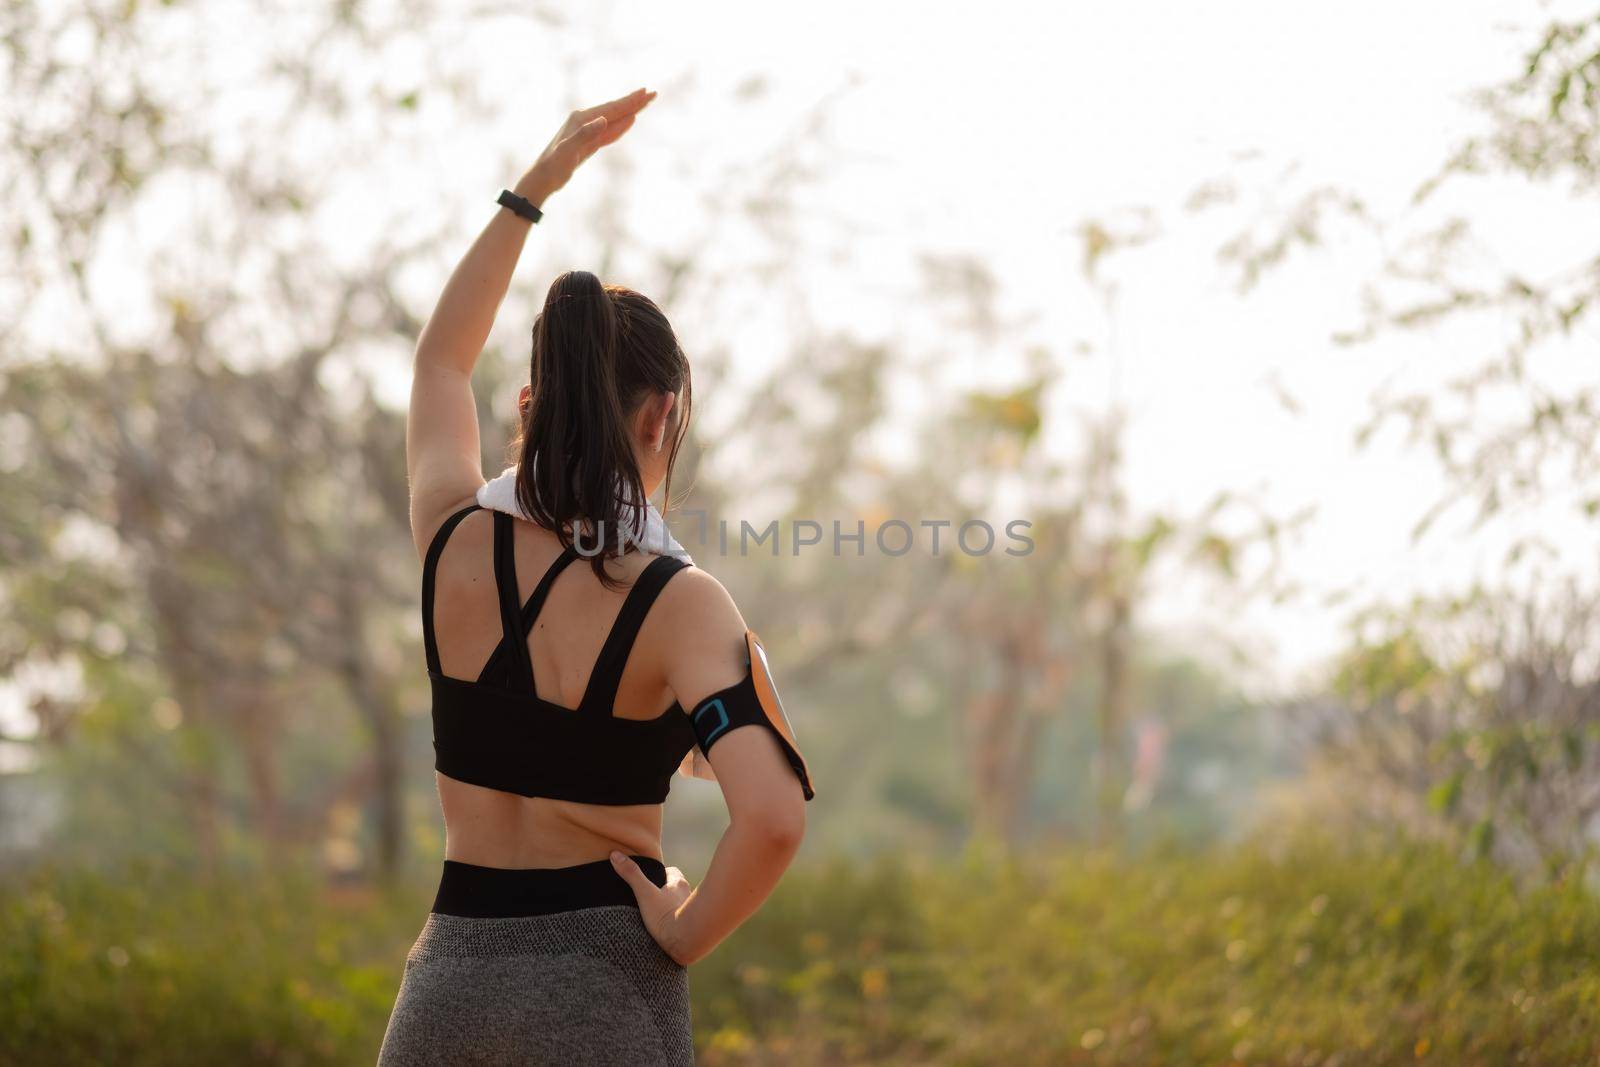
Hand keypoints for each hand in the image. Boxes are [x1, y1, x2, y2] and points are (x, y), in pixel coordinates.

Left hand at [515, 87, 656, 205]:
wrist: (543, 179)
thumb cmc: (553, 166)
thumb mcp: (569, 151)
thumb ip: (585, 134)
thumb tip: (603, 119)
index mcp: (582, 119)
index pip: (612, 109)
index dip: (630, 101)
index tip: (646, 92)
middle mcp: (585, 121)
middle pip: (615, 110)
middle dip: (634, 102)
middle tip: (653, 93)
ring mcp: (587, 131)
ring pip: (614, 119)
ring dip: (630, 112)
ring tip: (645, 104)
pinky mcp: (589, 143)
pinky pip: (609, 132)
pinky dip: (621, 126)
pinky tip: (630, 121)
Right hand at [610, 850, 697, 965]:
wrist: (687, 943)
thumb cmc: (666, 917)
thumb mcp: (645, 894)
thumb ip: (632, 875)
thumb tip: (615, 855)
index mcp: (679, 884)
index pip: (670, 872)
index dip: (658, 875)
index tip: (648, 881)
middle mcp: (688, 895)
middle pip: (673, 889)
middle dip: (662, 893)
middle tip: (648, 900)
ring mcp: (690, 912)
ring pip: (677, 905)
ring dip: (668, 908)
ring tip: (653, 917)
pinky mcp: (691, 928)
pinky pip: (680, 921)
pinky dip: (673, 923)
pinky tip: (663, 931)